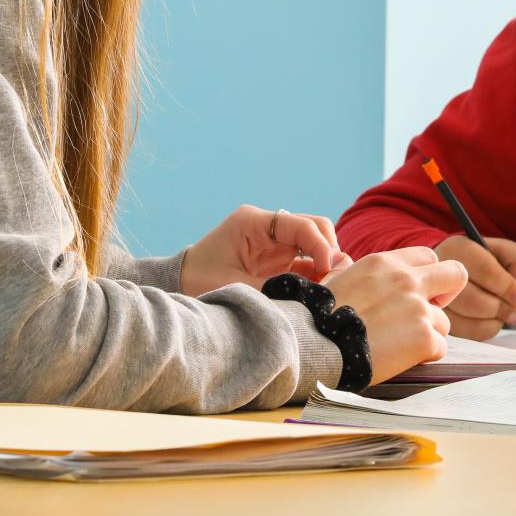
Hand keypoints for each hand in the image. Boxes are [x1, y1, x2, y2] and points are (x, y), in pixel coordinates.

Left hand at [180, 205, 351, 296]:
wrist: (179, 283)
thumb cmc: (199, 280)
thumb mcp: (234, 285)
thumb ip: (274, 287)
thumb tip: (313, 293)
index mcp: (254, 222)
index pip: (301, 224)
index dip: (321, 245)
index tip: (330, 268)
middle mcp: (269, 227)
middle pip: (315, 227)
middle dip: (330, 250)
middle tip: (336, 279)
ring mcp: (274, 242)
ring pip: (315, 244)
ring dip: (327, 263)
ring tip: (332, 287)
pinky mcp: (277, 259)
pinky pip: (307, 261)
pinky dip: (317, 274)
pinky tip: (321, 291)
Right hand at [324, 247, 469, 383]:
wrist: (315, 346)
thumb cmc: (318, 317)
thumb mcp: (337, 279)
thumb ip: (357, 271)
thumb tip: (353, 267)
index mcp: (385, 263)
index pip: (428, 256)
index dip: (427, 275)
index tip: (418, 291)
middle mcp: (407, 280)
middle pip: (456, 274)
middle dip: (449, 292)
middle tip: (432, 310)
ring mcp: (419, 309)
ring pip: (444, 321)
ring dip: (427, 334)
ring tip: (399, 346)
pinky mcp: (425, 338)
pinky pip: (440, 347)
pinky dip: (424, 356)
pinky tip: (401, 359)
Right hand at [434, 235, 515, 339]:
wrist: (456, 270)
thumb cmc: (486, 261)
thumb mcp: (508, 252)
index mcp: (458, 248)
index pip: (486, 272)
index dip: (508, 289)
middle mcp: (438, 273)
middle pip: (474, 300)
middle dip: (501, 309)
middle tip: (515, 312)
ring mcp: (433, 298)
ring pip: (467, 320)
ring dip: (494, 320)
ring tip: (503, 313)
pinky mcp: (437, 319)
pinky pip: (465, 333)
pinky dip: (485, 330)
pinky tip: (489, 320)